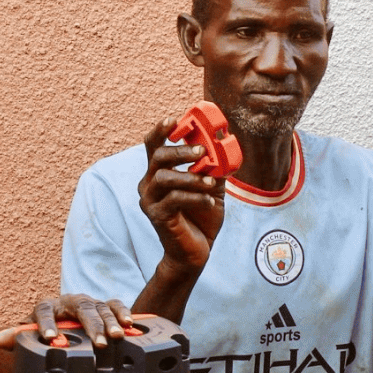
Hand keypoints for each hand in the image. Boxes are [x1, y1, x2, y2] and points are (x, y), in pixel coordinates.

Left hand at [20, 294, 132, 347]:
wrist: (57, 326)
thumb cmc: (43, 332)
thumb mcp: (29, 335)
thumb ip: (15, 337)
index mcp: (46, 307)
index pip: (44, 311)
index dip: (47, 324)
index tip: (50, 338)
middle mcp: (69, 301)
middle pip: (80, 309)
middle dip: (91, 326)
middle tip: (99, 343)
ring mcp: (88, 303)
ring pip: (100, 307)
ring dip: (110, 322)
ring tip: (118, 336)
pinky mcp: (103, 306)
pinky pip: (115, 305)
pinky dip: (123, 313)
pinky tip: (130, 324)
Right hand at [139, 118, 227, 270]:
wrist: (195, 252)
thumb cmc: (201, 218)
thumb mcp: (211, 188)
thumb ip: (213, 168)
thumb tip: (223, 146)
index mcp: (158, 173)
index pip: (152, 146)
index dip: (160, 130)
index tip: (173, 119)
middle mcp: (148, 184)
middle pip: (157, 157)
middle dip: (180, 151)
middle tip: (201, 150)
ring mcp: (150, 201)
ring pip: (163, 178)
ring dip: (189, 176)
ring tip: (210, 182)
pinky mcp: (157, 217)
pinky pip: (174, 200)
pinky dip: (195, 198)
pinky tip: (210, 202)